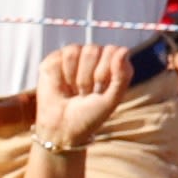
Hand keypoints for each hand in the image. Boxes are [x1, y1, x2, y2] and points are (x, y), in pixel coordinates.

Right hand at [28, 35, 133, 152]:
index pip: (112, 50)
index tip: (100, 89)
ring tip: (73, 90)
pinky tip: (60, 86)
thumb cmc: (89, 115)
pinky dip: (59, 76)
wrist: (62, 127)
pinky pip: (58, 57)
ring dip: (73, 77)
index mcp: (110, 64)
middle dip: (87, 76)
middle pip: (92, 50)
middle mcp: (92, 57)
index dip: (105, 70)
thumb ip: (122, 75)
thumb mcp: (112, 99)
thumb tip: (123, 50)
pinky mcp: (54, 60)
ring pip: (74, 51)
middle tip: (84, 92)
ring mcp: (73, 58)